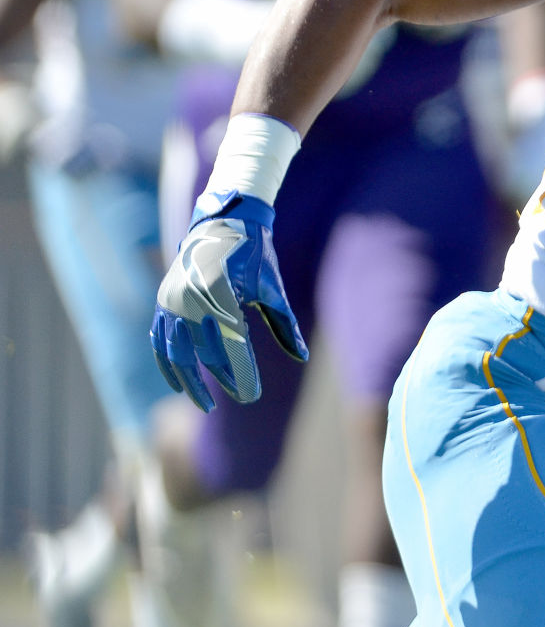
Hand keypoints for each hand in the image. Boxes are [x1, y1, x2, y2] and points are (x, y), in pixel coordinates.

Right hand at [151, 191, 307, 410]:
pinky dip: (167, 364)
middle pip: (204, 352)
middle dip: (224, 378)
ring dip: (191, 380)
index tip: (253, 396)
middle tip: (243, 397)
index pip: (231, 345)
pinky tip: (179, 385)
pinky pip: (160, 341)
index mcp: (220, 293)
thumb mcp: (272, 288)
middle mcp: (191, 298)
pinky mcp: (163, 302)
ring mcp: (172, 301)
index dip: (242, 373)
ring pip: (177, 353)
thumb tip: (303, 356)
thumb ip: (285, 324)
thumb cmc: (255, 255)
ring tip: (205, 404)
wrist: (224, 222)